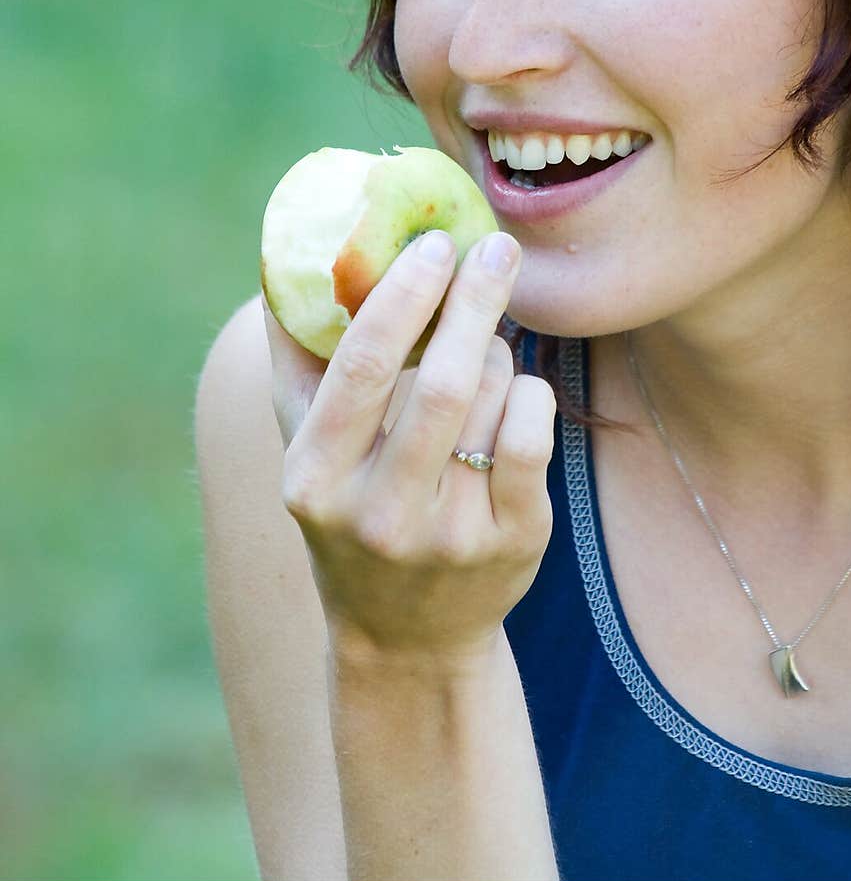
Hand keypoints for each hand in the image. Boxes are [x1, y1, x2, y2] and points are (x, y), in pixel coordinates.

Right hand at [262, 229, 555, 664]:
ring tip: (486, 345)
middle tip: (496, 247)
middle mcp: (380, 512)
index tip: (433, 242)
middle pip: (444, 383)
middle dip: (474, 301)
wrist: (405, 637)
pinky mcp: (512, 543)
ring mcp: (451, 534)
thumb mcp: (305, 452)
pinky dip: (530, 394)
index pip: (363, 368)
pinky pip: (534, 437)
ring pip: (494, 401)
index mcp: (315, 478)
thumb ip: (294, 363)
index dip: (403, 296)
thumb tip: (287, 261)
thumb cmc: (350, 513)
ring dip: (498, 351)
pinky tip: (516, 390)